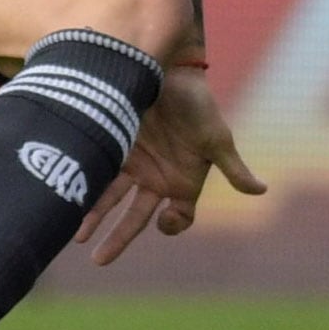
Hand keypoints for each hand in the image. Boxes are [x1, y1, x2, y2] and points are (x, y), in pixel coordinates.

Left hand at [80, 67, 265, 264]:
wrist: (167, 69)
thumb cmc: (196, 103)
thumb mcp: (216, 137)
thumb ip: (232, 167)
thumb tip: (261, 191)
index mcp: (184, 181)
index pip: (179, 217)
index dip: (173, 225)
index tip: (166, 221)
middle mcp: (156, 178)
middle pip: (135, 217)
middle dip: (118, 238)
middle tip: (99, 260)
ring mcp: (131, 164)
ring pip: (109, 199)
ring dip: (93, 217)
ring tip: (75, 236)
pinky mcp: (110, 146)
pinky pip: (95, 173)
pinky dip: (84, 188)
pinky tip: (66, 199)